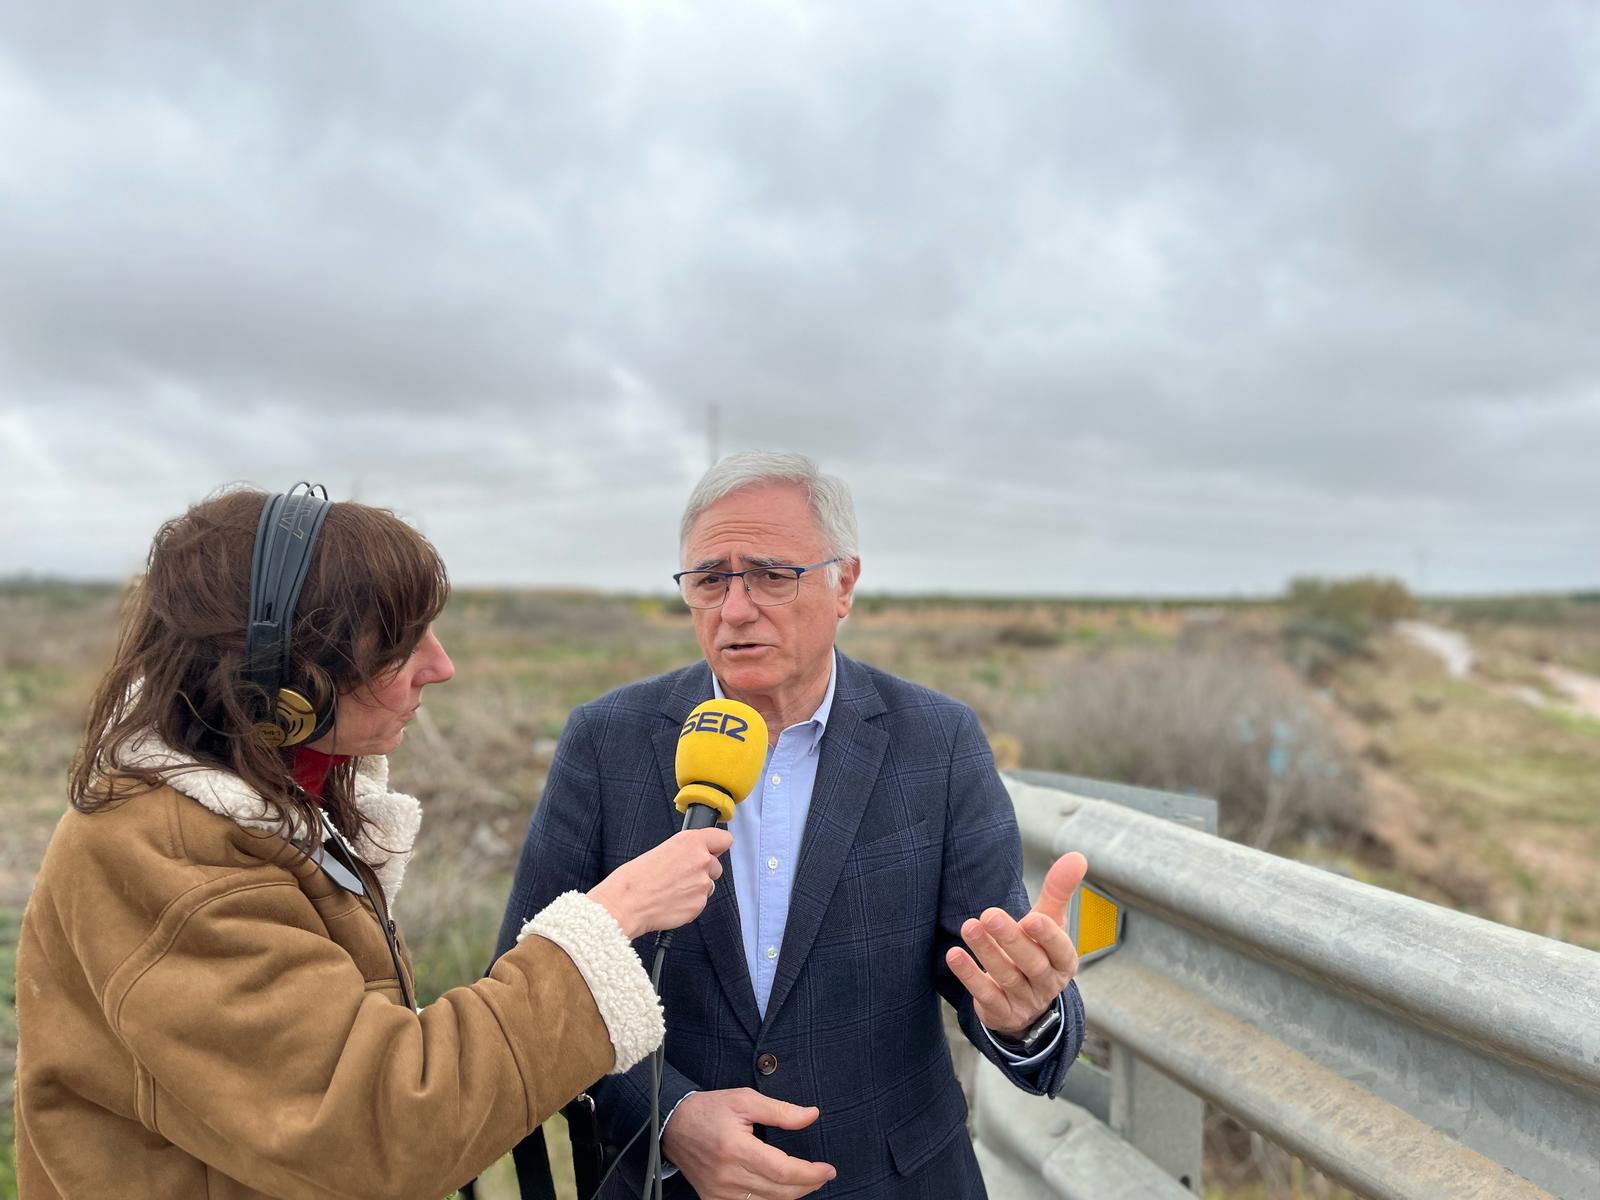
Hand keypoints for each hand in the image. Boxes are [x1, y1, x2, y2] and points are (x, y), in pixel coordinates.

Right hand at [587, 828, 731, 938]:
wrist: (625, 904)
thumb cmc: (634, 878)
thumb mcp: (661, 849)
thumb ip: (685, 850)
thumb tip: (695, 855)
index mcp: (690, 841)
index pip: (723, 839)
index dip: (717, 846)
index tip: (713, 849)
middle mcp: (701, 860)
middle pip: (716, 865)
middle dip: (703, 871)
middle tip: (680, 875)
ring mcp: (702, 884)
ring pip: (708, 885)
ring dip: (695, 888)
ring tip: (671, 890)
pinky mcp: (699, 905)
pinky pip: (699, 902)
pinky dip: (688, 903)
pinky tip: (670, 901)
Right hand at [661, 1088, 835, 1199]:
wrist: (672, 1125)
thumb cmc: (710, 1109)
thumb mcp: (745, 1099)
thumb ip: (780, 1110)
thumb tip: (812, 1115)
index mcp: (736, 1149)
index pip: (783, 1171)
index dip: (810, 1173)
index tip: (828, 1169)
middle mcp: (727, 1176)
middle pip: (780, 1192)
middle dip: (807, 1185)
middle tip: (823, 1175)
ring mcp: (719, 1192)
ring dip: (792, 1195)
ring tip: (806, 1181)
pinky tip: (781, 1191)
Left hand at [946, 851, 1086, 1038]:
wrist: (1025, 999)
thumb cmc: (1038, 949)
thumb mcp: (1050, 922)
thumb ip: (1059, 891)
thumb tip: (1077, 856)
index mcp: (1064, 961)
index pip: (1061, 950)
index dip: (1048, 936)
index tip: (1031, 918)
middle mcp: (1047, 983)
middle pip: (1032, 963)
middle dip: (1011, 940)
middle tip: (989, 915)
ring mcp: (1024, 1001)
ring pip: (1006, 977)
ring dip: (986, 952)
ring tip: (969, 926)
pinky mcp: (1001, 1013)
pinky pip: (985, 996)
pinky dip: (970, 976)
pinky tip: (954, 954)